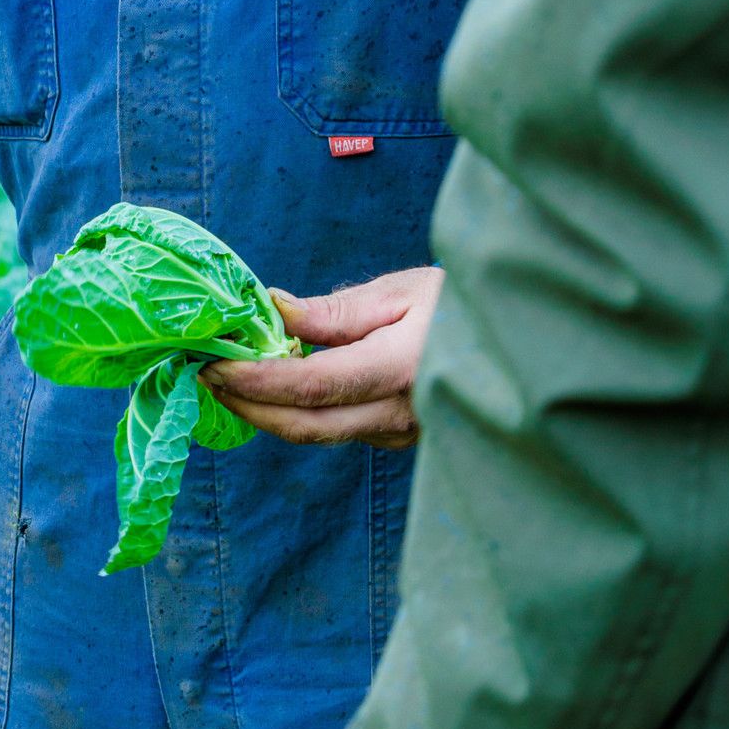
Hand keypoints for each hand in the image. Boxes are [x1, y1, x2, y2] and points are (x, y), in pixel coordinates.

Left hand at [202, 267, 444, 448]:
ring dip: (271, 410)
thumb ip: (335, 312)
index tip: (215, 365)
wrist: (521, 339)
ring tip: (230, 377)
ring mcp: (404, 433)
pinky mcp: (403, 437)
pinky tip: (279, 384)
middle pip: (307, 426)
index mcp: (400, 370)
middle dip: (249, 406)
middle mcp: (401, 414)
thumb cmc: (465, 303)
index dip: (256, 381)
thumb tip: (274, 311)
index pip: (311, 387)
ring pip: (322, 433)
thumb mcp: (403, 290)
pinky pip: (342, 429)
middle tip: (207, 378)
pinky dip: (302, 411)